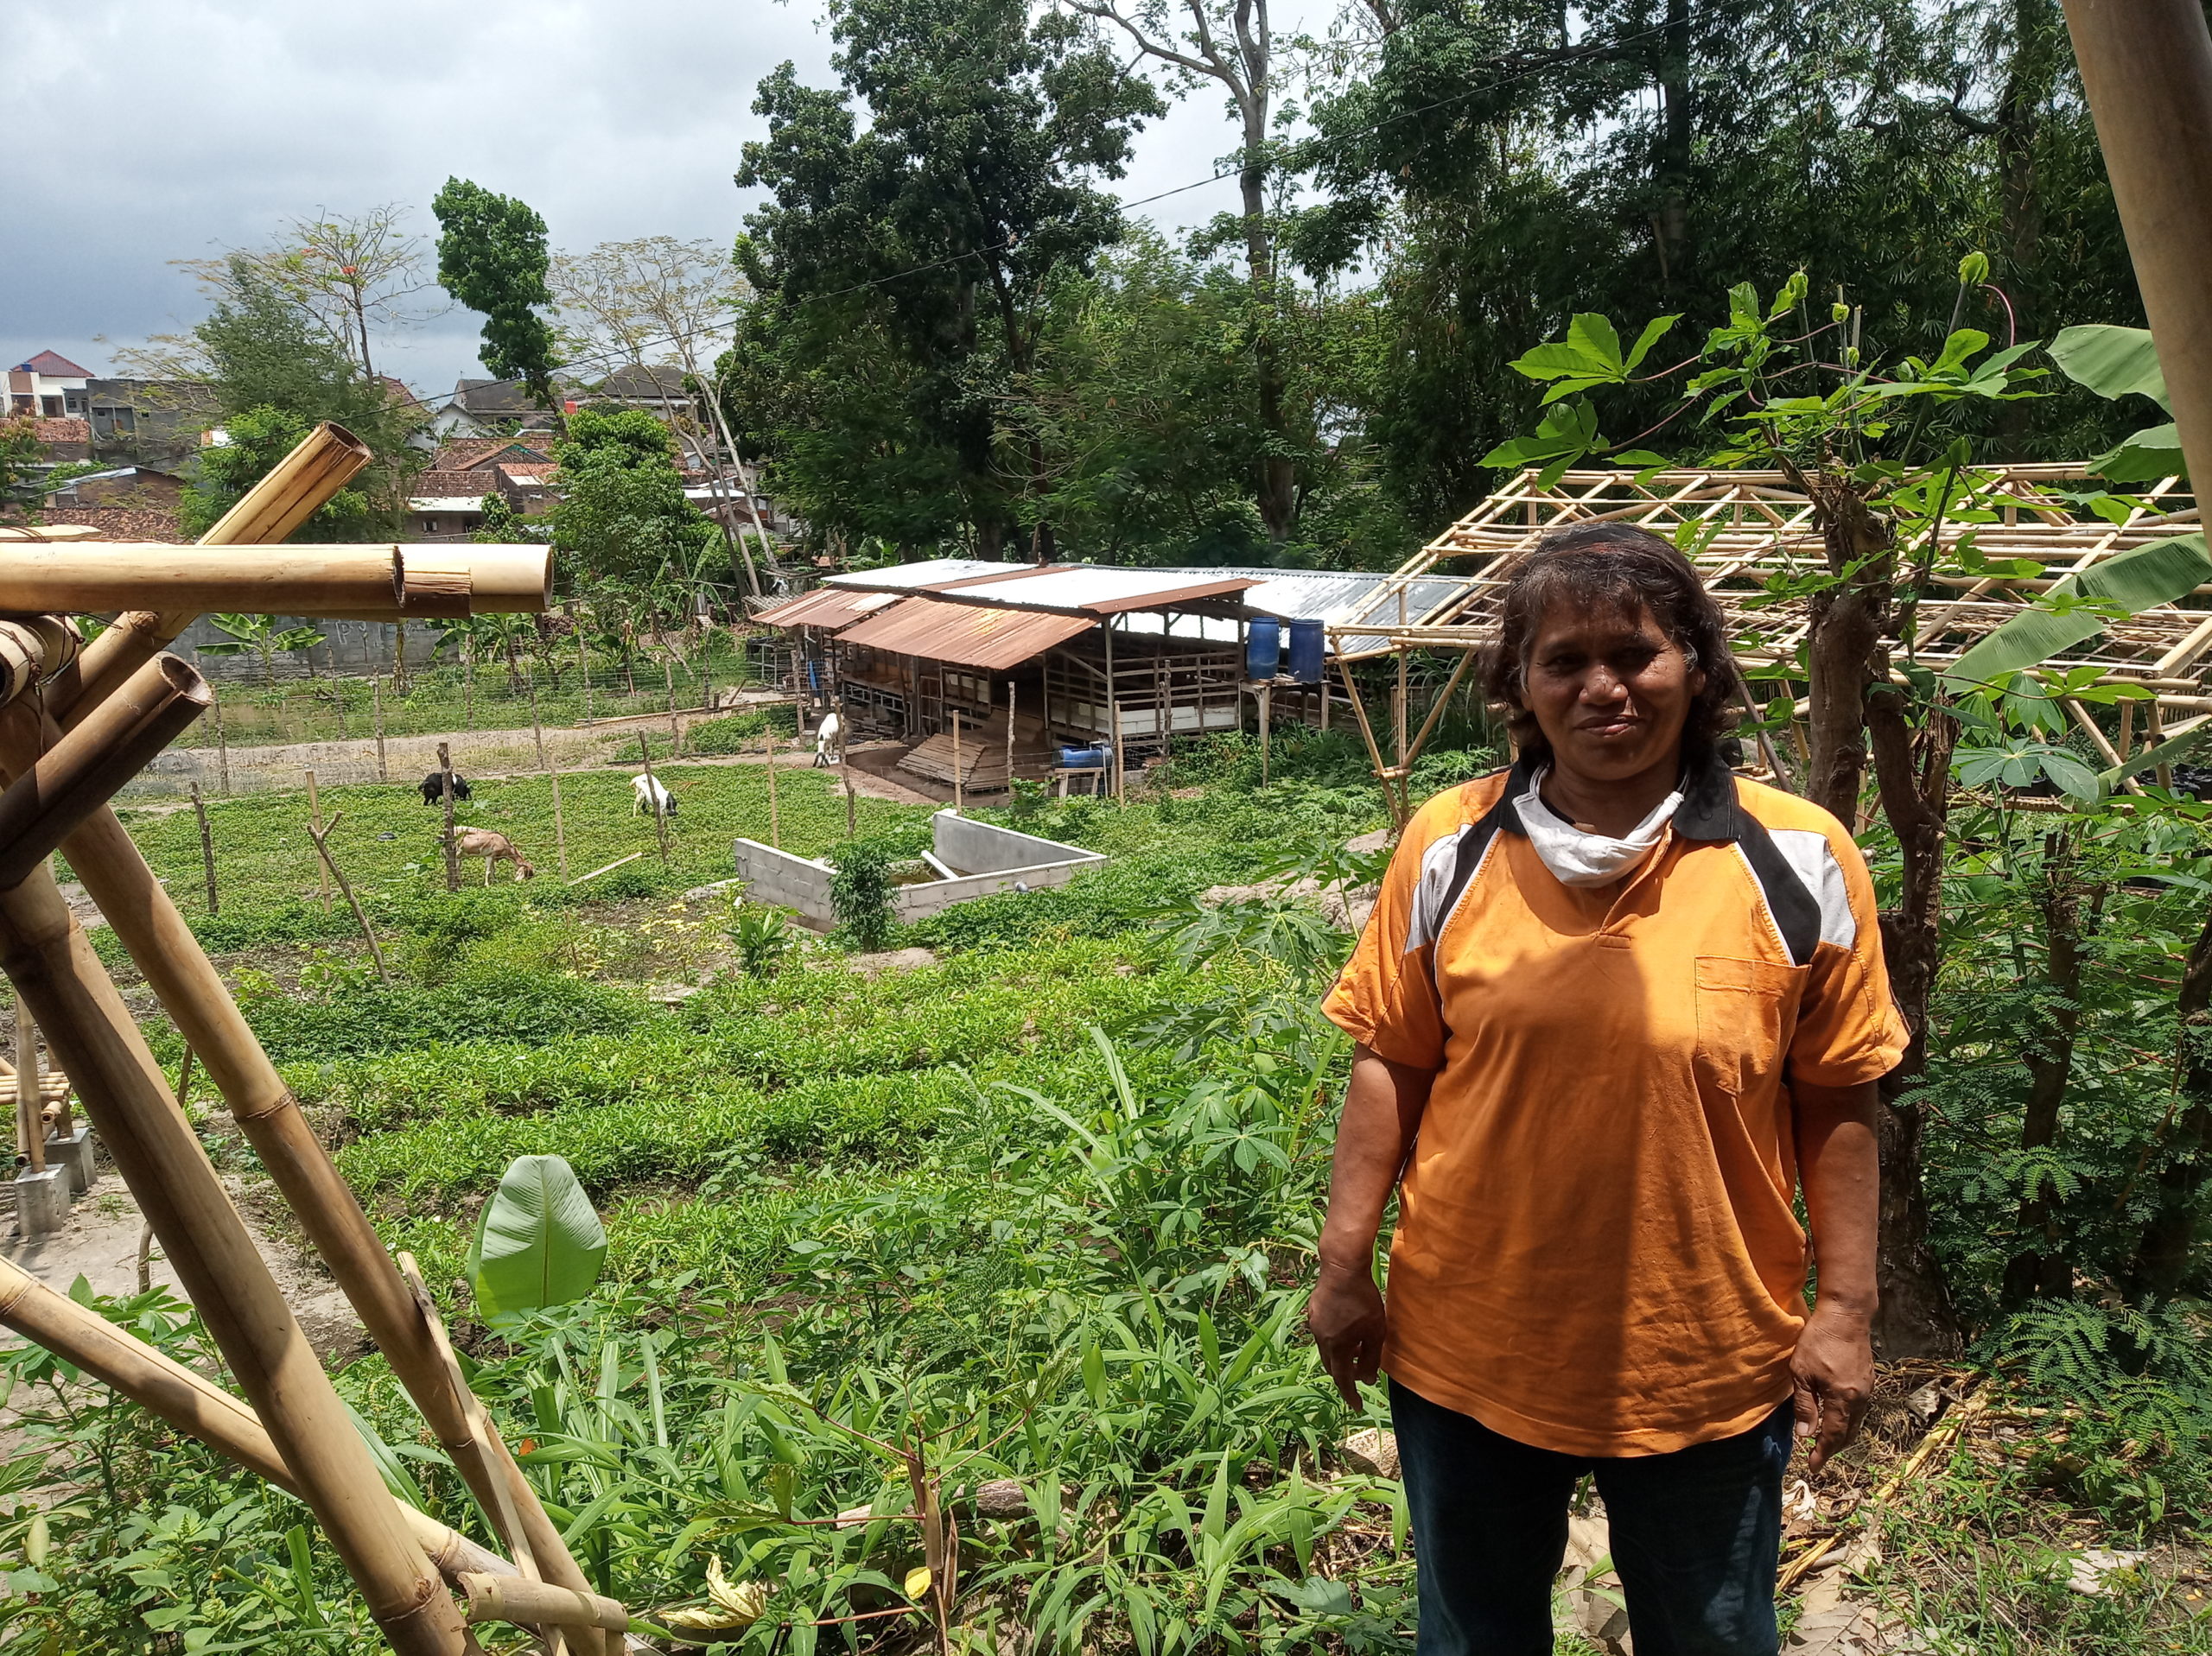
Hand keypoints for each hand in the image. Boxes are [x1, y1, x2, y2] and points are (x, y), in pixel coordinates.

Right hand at [1307, 1257, 1386, 1411]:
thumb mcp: (1375, 1331)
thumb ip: (1371, 1358)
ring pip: (1326, 1348)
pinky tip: (1347, 1330)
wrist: (1341, 1266)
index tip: (1357, 1406)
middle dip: (1344, 1375)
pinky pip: (1324, 1333)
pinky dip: (1335, 1340)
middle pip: (1331, 1365)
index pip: (1342, 1379)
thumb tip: (1367, 1380)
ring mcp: (1315, 1323)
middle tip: (1358, 1378)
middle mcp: (1321, 1338)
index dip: (1350, 1394)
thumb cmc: (1362, 1299)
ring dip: (1340, 1356)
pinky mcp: (1314, 1309)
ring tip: (1357, 1351)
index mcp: (1335, 1347)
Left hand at [1791, 1300, 1873, 1472]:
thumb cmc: (1819, 1340)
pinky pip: (1858, 1410)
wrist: (1847, 1315)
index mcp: (1843, 1399)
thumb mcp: (1802, 1372)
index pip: (1833, 1435)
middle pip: (1848, 1433)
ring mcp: (1867, 1389)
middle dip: (1833, 1448)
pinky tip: (1835, 1418)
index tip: (1813, 1467)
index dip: (1822, 1453)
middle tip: (1817, 1457)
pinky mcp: (1868, 1380)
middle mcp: (1860, 1399)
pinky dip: (1847, 1420)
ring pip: (1855, 1422)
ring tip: (1824, 1442)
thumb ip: (1804, 1405)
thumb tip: (1805, 1434)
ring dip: (1840, 1435)